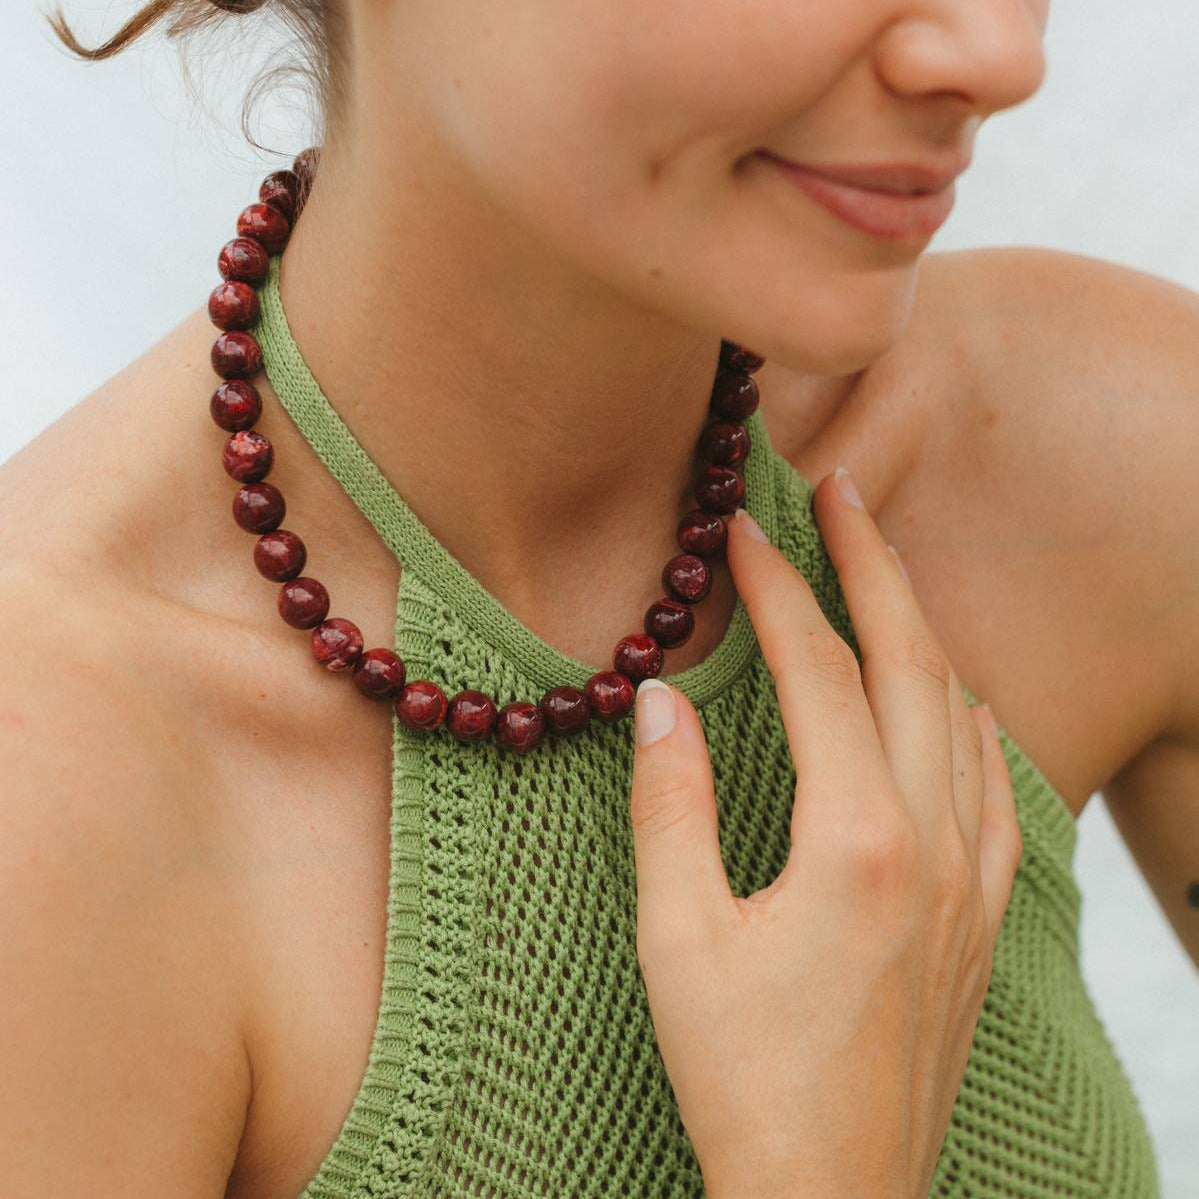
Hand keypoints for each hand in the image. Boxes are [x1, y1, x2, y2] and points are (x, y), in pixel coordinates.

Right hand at [628, 468, 1020, 1198]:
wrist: (831, 1198)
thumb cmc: (743, 1075)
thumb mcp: (679, 937)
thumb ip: (672, 804)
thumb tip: (662, 699)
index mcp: (856, 840)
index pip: (820, 674)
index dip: (779, 591)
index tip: (743, 530)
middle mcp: (934, 843)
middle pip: (912, 664)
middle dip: (873, 564)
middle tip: (841, 490)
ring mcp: (973, 879)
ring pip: (963, 713)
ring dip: (921, 630)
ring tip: (885, 572)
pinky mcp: (984, 917)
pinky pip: (999, 787)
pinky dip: (972, 720)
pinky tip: (959, 703)